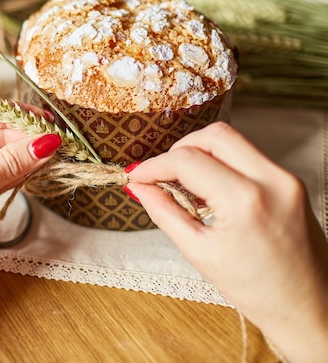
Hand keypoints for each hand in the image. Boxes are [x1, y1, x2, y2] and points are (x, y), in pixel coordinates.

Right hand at [125, 122, 327, 362]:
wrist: (308, 308)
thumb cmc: (255, 290)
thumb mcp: (198, 252)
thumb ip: (164, 212)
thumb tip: (138, 187)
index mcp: (245, 201)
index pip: (187, 160)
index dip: (154, 166)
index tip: (136, 177)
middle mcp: (271, 180)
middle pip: (212, 135)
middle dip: (178, 150)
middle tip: (160, 176)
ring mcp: (286, 178)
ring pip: (231, 140)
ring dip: (200, 153)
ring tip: (183, 184)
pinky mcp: (291, 182)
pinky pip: (247, 156)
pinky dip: (220, 163)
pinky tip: (208, 189)